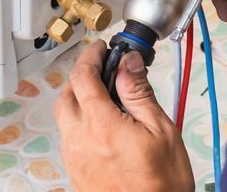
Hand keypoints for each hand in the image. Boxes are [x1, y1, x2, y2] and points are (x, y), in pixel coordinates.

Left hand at [55, 41, 192, 191]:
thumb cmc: (162, 186)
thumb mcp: (161, 131)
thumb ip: (139, 93)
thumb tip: (128, 63)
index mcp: (101, 125)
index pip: (83, 77)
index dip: (90, 56)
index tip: (101, 49)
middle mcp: (80, 140)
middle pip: (66, 95)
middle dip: (80, 77)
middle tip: (100, 71)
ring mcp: (74, 158)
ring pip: (64, 118)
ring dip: (78, 101)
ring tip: (104, 99)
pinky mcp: (75, 173)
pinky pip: (68, 139)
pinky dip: (79, 124)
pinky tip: (100, 128)